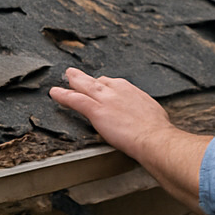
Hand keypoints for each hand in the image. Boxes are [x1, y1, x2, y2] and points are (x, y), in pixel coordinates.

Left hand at [50, 68, 209, 214]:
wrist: (155, 139)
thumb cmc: (159, 133)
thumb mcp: (155, 116)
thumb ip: (146, 116)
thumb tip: (152, 124)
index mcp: (133, 92)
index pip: (115, 83)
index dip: (105, 85)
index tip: (101, 85)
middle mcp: (119, 91)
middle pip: (98, 81)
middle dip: (87, 78)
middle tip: (76, 75)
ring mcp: (106, 100)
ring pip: (84, 86)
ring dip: (73, 81)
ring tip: (66, 77)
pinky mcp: (97, 111)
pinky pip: (75, 100)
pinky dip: (63, 95)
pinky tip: (55, 93)